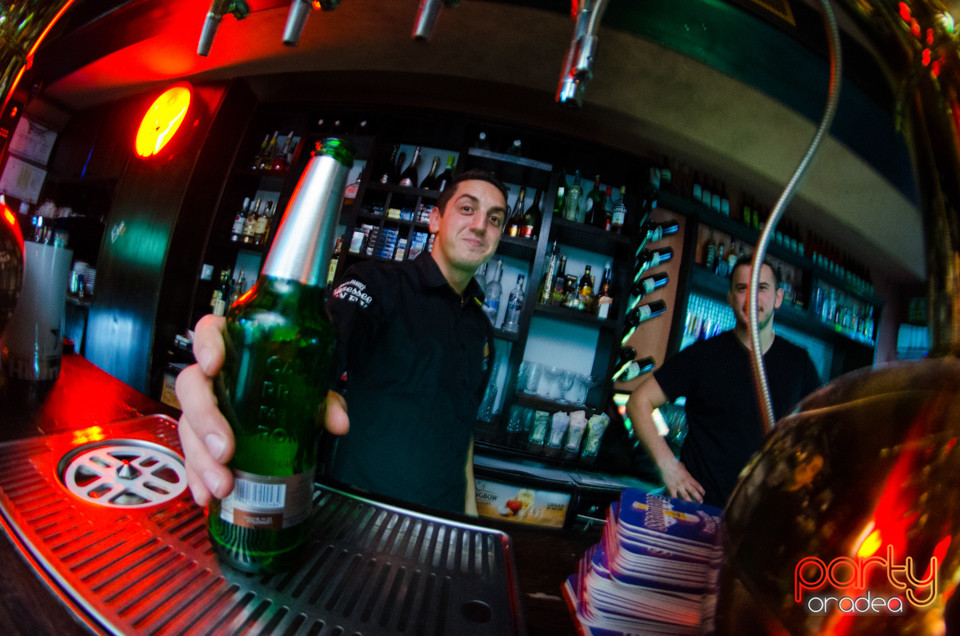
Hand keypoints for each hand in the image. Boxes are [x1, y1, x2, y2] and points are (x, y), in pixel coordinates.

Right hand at [176, 314, 349, 506]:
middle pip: (191, 387)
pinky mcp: (203, 438)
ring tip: (223, 485)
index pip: (210, 332)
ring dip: (201, 460)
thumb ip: (325, 400)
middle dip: (205, 420)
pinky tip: (206, 495)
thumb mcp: (311, 388)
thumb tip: (338, 422)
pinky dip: (197, 477)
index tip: (214, 365)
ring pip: (188, 427)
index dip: (206, 345)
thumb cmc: (291, 387)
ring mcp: (204, 408)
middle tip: (225, 450)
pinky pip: (191, 456)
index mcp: (236, 350)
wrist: (288, 407)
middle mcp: (214, 377)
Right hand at [659, 460, 705, 502]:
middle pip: (693, 491)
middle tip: (701, 502)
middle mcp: (685, 483)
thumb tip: (683, 467)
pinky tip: (678, 505)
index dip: (701, 490)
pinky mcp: (671, 488)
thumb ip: (684, 469)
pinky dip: (676, 501)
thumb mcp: (682, 466)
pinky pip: (674, 496)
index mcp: (688, 477)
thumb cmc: (674, 463)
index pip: (697, 485)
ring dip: (690, 502)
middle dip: (698, 497)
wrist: (667, 463)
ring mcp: (678, 486)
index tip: (703, 494)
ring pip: (685, 496)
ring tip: (692, 507)